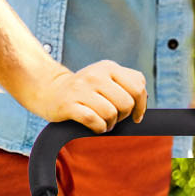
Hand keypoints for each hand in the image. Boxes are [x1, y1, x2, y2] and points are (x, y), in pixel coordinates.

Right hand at [23, 58, 147, 131]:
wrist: (50, 90)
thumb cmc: (85, 89)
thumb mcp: (107, 77)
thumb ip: (128, 83)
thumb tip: (144, 101)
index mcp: (109, 67)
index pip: (138, 87)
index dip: (141, 106)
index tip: (135, 115)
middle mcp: (96, 75)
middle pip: (126, 103)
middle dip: (123, 116)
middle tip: (113, 117)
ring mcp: (81, 89)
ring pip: (111, 114)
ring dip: (110, 124)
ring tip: (103, 122)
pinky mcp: (69, 104)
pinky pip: (94, 121)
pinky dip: (98, 128)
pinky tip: (94, 126)